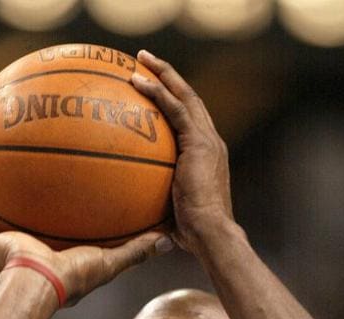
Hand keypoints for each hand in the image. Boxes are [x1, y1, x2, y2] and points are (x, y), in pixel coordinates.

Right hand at [0, 190, 172, 306]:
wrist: (38, 284)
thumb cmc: (73, 277)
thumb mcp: (110, 261)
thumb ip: (137, 250)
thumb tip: (168, 239)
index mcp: (54, 256)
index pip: (57, 234)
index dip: (61, 221)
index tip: (65, 205)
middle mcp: (27, 252)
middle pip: (23, 225)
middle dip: (21, 211)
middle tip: (27, 188)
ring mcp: (5, 248)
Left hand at [132, 50, 232, 254]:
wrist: (210, 232)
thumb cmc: (191, 232)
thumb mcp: (171, 211)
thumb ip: (157, 202)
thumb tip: (132, 212)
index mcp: (206, 155)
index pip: (191, 121)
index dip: (174, 102)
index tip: (154, 92)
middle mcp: (211, 141)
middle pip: (190, 100)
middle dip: (169, 78)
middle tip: (146, 62)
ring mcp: (207, 140)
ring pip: (185, 96)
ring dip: (163, 74)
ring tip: (141, 59)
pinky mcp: (199, 142)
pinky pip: (176, 109)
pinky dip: (158, 92)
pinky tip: (138, 81)